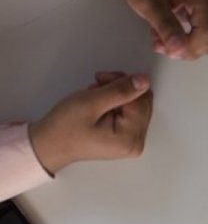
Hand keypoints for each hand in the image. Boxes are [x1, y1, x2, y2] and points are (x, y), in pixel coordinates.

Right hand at [27, 72, 153, 173]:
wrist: (48, 145)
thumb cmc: (64, 128)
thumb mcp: (91, 103)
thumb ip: (120, 91)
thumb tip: (144, 80)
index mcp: (130, 138)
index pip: (141, 99)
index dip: (123, 83)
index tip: (102, 77)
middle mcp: (135, 142)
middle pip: (142, 101)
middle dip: (121, 87)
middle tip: (98, 83)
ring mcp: (131, 141)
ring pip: (135, 104)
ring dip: (116, 93)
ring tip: (95, 93)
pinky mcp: (125, 137)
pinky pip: (128, 112)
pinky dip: (115, 102)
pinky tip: (99, 102)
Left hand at [104, 0, 207, 60]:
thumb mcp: (149, 3)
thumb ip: (166, 27)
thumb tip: (179, 50)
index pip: (207, 32)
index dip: (190, 47)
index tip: (168, 50)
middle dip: (185, 47)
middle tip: (161, 47)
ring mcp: (207, 1)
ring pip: (203, 35)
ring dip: (182, 43)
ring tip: (158, 40)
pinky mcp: (200, 5)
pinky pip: (197, 28)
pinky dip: (181, 35)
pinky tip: (163, 33)